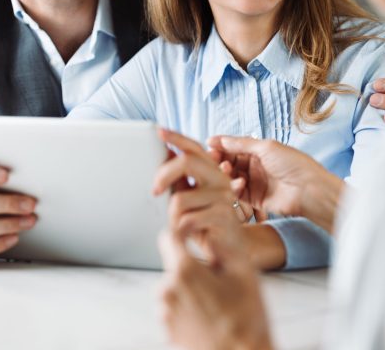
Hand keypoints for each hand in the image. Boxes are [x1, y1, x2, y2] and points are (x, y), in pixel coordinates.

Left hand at [153, 129, 244, 263]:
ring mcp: (224, 196)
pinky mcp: (224, 215)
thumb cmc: (207, 225)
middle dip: (163, 174)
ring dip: (171, 216)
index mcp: (212, 171)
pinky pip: (187, 219)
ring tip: (178, 225)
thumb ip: (180, 178)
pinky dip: (179, 230)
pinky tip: (186, 235)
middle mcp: (220, 178)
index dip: (176, 137)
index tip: (158, 131)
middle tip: (154, 190)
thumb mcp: (190, 198)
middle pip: (186, 161)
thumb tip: (164, 153)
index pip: (194, 147)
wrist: (230, 253)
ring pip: (180, 198)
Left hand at [159, 229, 273, 349]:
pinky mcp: (167, 330)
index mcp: (185, 271)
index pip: (168, 237)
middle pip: (174, 263)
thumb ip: (224, 246)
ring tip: (215, 302)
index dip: (180, 231)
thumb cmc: (246, 316)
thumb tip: (211, 235)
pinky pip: (173, 306)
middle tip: (218, 281)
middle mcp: (168, 290)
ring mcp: (165, 312)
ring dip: (189, 287)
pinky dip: (186, 306)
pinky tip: (208, 316)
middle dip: (192, 265)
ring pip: (174, 285)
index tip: (191, 233)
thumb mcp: (244, 272)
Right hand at [208, 136, 342, 233]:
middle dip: (220, 160)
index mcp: (259, 151)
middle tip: (214, 159)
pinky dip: (234, 188)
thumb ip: (240, 144)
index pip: (233, 147)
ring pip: (231, 178)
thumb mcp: (266, 147)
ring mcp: (255, 183)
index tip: (208, 145)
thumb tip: (218, 138)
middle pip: (229, 162)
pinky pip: (237, 193)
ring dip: (225, 173)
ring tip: (227, 170)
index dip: (220, 146)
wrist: (310, 190)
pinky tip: (238, 184)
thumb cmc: (294, 164)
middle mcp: (255, 166)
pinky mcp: (255, 200)